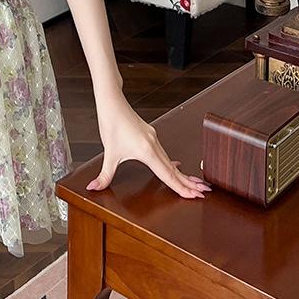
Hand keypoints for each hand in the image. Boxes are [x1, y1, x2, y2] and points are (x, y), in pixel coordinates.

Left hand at [86, 95, 211, 199]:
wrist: (112, 103)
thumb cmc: (112, 123)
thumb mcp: (109, 153)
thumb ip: (104, 174)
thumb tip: (94, 187)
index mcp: (147, 151)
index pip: (167, 175)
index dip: (181, 187)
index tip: (194, 195)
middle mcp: (154, 145)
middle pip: (174, 169)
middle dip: (189, 182)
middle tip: (203, 192)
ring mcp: (154, 139)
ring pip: (170, 161)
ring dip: (182, 173)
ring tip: (193, 183)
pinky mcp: (151, 135)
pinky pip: (165, 153)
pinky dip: (172, 162)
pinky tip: (175, 166)